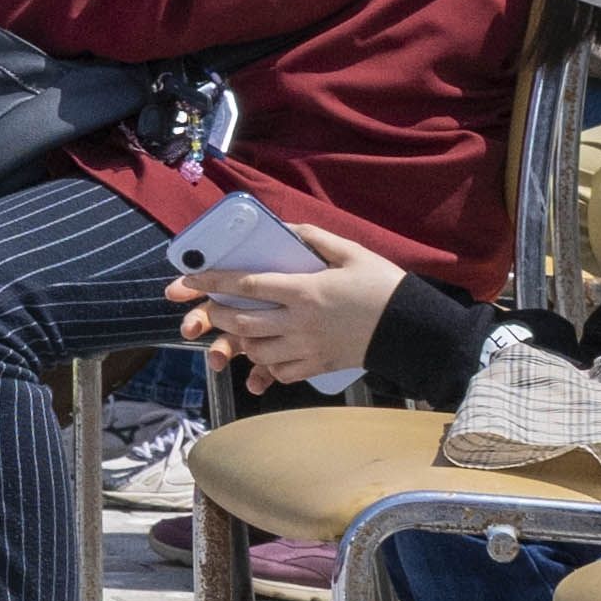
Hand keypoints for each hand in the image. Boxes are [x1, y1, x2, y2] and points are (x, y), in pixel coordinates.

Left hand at [170, 245, 403, 388]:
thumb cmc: (382, 285)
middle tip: (201, 311)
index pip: (246, 285)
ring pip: (257, 351)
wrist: (412, 329)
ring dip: (238, 342)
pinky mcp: (319, 366)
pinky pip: (282, 372)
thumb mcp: (349, 252)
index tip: (188, 281)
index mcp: (305, 290)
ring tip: (232, 331)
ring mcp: (308, 348)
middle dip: (215, 316)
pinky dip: (266, 367)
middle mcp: (300, 322)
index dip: (212, 282)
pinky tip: (263, 358)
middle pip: (242, 322)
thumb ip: (312, 238)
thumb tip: (282, 227)